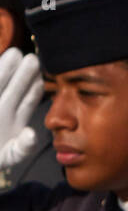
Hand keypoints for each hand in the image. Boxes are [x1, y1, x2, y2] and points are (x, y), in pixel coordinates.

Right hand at [0, 48, 42, 170]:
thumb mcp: (10, 155)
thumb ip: (22, 148)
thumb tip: (32, 134)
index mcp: (13, 118)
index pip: (27, 100)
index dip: (34, 88)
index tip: (41, 76)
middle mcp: (1, 109)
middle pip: (12, 88)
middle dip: (21, 74)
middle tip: (31, 58)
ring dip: (3, 69)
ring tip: (14, 54)